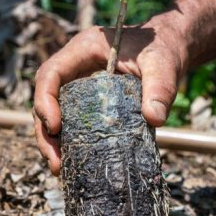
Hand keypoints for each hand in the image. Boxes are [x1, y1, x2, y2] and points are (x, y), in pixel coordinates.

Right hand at [32, 16, 187, 173]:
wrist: (169, 46)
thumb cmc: (162, 48)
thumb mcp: (162, 64)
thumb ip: (160, 88)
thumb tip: (154, 119)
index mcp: (83, 49)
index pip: (50, 73)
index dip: (45, 100)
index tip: (55, 127)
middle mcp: (75, 66)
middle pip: (46, 99)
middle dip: (45, 132)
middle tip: (55, 162)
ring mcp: (79, 83)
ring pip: (54, 113)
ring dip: (53, 142)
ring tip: (60, 169)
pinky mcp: (89, 100)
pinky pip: (72, 120)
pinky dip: (70, 141)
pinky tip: (75, 162)